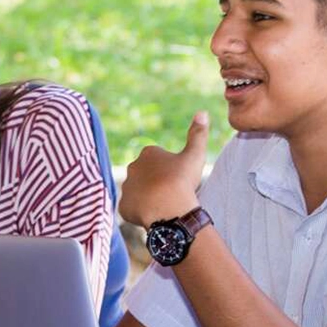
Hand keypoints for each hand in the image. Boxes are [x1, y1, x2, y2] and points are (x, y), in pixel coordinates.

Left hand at [119, 111, 208, 226]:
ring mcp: (126, 187)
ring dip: (148, 196)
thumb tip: (203, 112)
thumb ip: (198, 134)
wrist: (170, 210)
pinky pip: (132, 208)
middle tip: (171, 193)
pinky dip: (141, 211)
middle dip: (157, 182)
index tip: (178, 179)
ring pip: (139, 191)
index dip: (171, 170)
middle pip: (147, 175)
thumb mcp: (194, 155)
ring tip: (163, 205)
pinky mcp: (123, 206)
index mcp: (148, 153)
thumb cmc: (182, 181)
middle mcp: (132, 167)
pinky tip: (154, 214)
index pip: (159, 160)